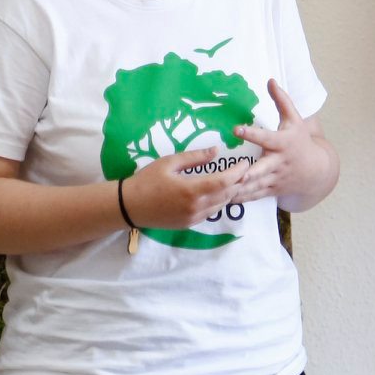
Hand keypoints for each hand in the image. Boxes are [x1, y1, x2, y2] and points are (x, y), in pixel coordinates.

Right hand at [122, 147, 250, 227]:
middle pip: (227, 194)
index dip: (238, 172)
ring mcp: (193, 218)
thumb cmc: (147, 180)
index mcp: (191, 190)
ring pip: (221, 205)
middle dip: (238, 182)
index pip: (224, 181)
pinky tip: (218, 192)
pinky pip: (211, 213)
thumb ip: (195, 157)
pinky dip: (219, 202)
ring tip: (234, 179)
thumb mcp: (169, 162)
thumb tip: (216, 150)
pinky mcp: (188, 224)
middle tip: (244, 169)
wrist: (129, 206)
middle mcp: (195, 207)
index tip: (245, 162)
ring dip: (230, 192)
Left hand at [232, 80, 331, 205]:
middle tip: (237, 174)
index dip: (251, 134)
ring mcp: (275, 178)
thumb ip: (282, 100)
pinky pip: (255, 196)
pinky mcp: (271, 190)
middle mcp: (279, 162)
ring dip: (240, 189)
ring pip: (256, 185)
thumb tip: (270, 80)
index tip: (236, 129)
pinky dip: (241, 198)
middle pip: (263, 169)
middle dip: (251, 173)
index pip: (266, 138)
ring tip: (222, 190)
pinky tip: (223, 200)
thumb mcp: (294, 119)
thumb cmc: (300, 140)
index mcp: (283, 143)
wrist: (315, 171)